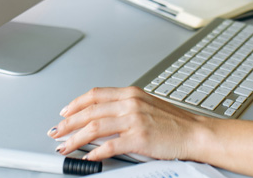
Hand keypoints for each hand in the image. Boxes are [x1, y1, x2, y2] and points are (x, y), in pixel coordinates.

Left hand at [49, 87, 208, 161]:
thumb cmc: (175, 122)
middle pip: (90, 112)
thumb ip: (125, 107)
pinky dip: (95, 153)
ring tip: (65, 146)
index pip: (95, 95)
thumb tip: (102, 116)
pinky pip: (110, 146)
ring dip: (75, 138)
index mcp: (131, 93)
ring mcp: (135, 120)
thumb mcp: (147, 105)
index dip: (75, 104)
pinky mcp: (139, 138)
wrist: (195, 133)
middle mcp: (131, 104)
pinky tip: (88, 158)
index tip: (65, 113)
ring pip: (95, 128)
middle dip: (68, 123)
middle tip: (57, 132)